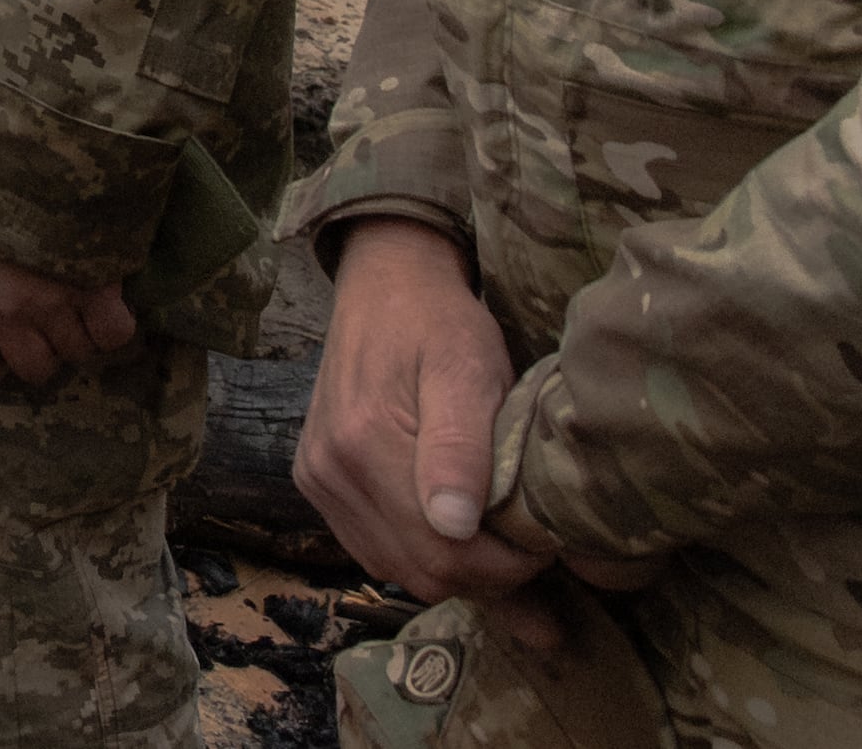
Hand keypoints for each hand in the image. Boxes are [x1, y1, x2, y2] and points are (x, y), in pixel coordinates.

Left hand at [0, 221, 138, 388]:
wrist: (25, 141)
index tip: (5, 343)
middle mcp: (6, 308)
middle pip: (35, 368)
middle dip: (46, 349)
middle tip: (52, 321)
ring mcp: (53, 302)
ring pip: (78, 353)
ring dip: (83, 334)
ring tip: (83, 305)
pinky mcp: (96, 287)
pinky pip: (115, 333)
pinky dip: (116, 323)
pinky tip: (111, 300)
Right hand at [298, 221, 566, 624]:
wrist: (386, 287)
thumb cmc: (441, 324)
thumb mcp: (468, 369)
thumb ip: (460, 446)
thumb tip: (453, 526)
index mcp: (363, 442)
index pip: (445, 552)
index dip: (508, 564)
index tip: (547, 540)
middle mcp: (329, 469)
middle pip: (421, 571)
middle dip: (487, 573)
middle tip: (531, 542)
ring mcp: (316, 478)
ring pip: (397, 570)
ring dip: (453, 569)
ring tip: (497, 537)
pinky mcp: (313, 480)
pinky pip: (372, 550)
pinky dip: (418, 554)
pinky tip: (452, 529)